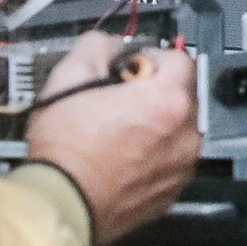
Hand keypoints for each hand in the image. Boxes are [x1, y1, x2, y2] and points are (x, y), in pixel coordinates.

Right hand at [20, 32, 200, 244]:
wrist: (61, 202)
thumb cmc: (64, 148)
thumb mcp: (69, 78)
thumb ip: (97, 47)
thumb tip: (110, 44)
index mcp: (167, 100)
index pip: (180, 59)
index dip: (152, 58)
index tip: (130, 69)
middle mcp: (185, 134)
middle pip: (183, 95)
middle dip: (155, 92)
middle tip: (119, 101)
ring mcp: (182, 167)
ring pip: (179, 130)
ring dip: (157, 125)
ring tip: (118, 132)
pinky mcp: (172, 192)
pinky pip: (172, 162)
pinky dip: (155, 156)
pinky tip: (122, 157)